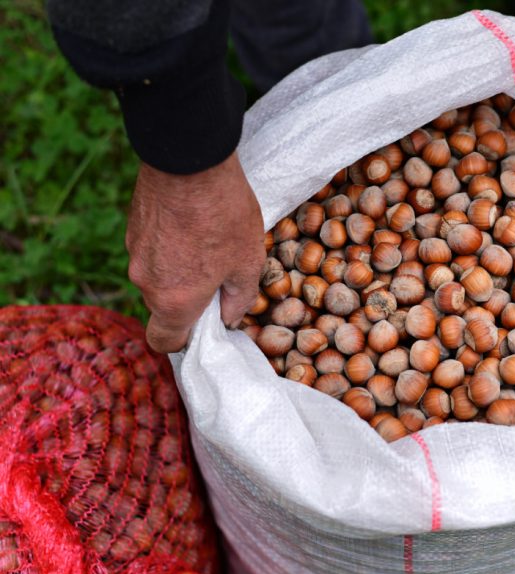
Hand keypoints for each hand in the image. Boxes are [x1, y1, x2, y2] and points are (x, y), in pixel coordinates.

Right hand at [126, 152, 265, 352]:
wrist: (189, 159)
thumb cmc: (224, 215)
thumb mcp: (247, 262)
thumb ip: (238, 299)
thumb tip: (230, 318)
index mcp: (174, 301)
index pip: (165, 341)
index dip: (184, 341)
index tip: (204, 327)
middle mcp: (145, 283)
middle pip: (164, 306)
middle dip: (189, 298)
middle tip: (220, 275)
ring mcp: (134, 253)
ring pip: (158, 275)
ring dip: (180, 269)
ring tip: (210, 242)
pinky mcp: (133, 227)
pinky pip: (152, 250)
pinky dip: (170, 246)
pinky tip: (194, 224)